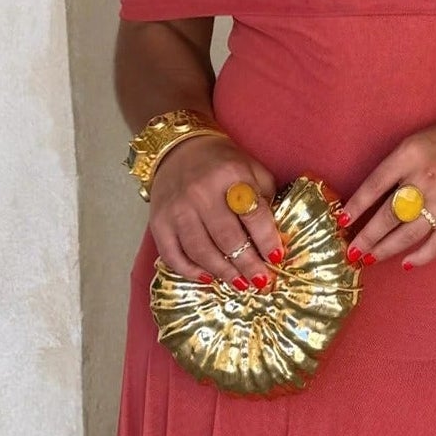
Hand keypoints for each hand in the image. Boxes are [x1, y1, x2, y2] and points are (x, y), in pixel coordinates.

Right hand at [146, 135, 283, 288]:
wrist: (178, 150)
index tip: (276, 259)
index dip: (267, 240)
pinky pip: (172, 255)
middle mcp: (201, 192)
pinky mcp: (158, 222)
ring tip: (240, 285)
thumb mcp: (251, 169)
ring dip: (223, 273)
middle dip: (248, 264)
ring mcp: (177, 208)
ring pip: (201, 251)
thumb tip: (274, 238)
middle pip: (228, 238)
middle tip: (261, 281)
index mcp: (230, 174)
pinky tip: (207, 278)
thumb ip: (265, 198)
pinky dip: (190, 271)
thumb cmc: (222, 164)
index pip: (253, 214)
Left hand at [339, 93, 435, 269]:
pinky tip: (406, 263)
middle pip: (390, 214)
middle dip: (368, 237)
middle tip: (352, 251)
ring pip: (410, 232)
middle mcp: (426, 177)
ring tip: (370, 257)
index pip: (375, 185)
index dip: (356, 207)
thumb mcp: (411, 145)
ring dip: (387, 249)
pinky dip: (421, 256)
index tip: (342, 223)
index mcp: (409, 156)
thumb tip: (364, 202)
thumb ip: (390, 170)